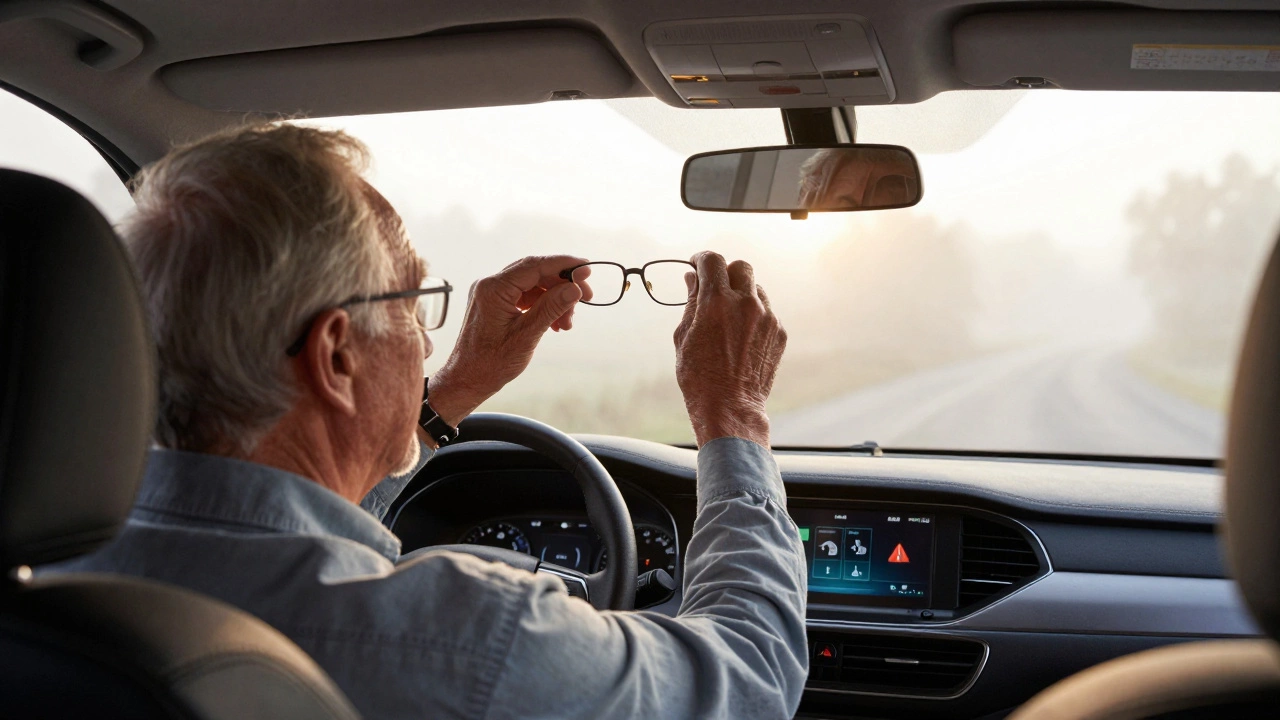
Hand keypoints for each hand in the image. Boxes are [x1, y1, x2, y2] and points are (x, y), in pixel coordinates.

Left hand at [427, 255, 592, 426]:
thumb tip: (574, 289)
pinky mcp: (495, 303)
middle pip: (535, 272)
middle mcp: (490, 285)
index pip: (534, 265)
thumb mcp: (526, 336)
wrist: (467, 380)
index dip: (564, 265)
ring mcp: (492, 293)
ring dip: (555, 298)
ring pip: (532, 285)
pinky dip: (543, 306)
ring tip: (568, 322)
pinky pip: (525, 296)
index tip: (587, 269)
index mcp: (493, 289)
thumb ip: (551, 308)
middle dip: (562, 283)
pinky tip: (556, 323)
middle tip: (586, 297)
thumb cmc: (490, 363)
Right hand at [674, 252, 785, 447]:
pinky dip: (755, 316)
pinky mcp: (779, 332)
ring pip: (757, 289)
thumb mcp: (684, 336)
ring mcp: (767, 318)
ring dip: (742, 295)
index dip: (702, 258)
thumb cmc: (699, 376)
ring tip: (729, 319)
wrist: (729, 408)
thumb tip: (692, 277)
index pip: (712, 260)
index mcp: (716, 302)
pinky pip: (767, 312)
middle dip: (726, 273)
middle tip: (715, 288)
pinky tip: (742, 338)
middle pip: (740, 267)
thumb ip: (691, 302)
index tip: (697, 265)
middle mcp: (745, 304)